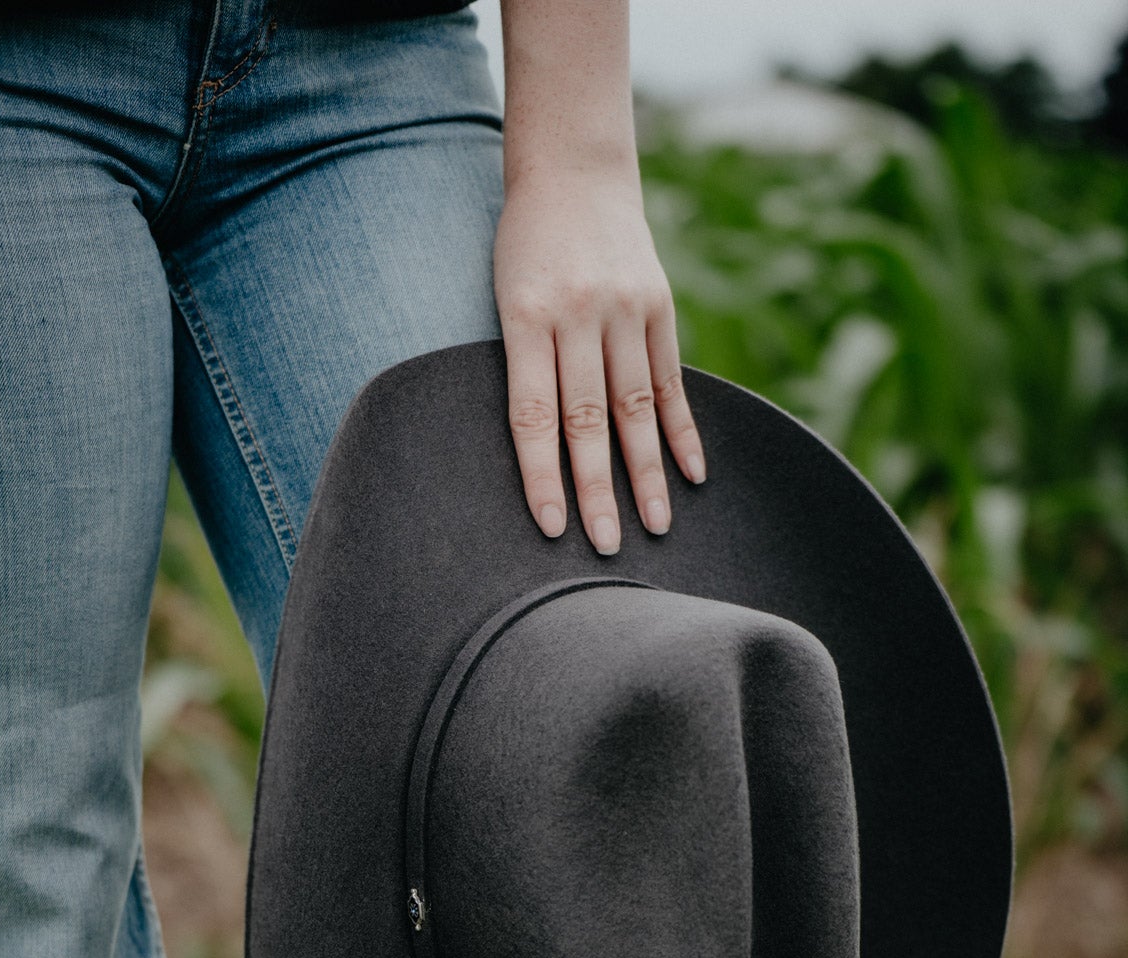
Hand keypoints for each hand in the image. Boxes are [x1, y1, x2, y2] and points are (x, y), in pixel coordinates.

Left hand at [493, 164, 705, 555]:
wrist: (573, 169)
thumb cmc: (524, 247)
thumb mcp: (505, 295)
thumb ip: (524, 364)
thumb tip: (544, 452)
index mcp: (527, 316)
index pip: (533, 415)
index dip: (542, 476)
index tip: (552, 527)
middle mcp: (580, 314)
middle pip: (588, 420)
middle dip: (597, 491)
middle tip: (608, 548)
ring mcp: (625, 309)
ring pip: (636, 407)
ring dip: (647, 472)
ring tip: (655, 526)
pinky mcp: (660, 304)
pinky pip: (671, 379)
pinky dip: (682, 429)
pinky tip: (692, 474)